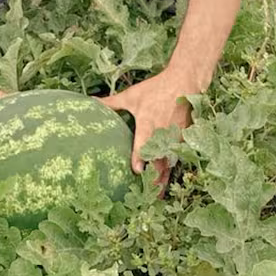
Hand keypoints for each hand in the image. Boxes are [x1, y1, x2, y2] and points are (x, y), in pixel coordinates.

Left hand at [99, 68, 206, 188]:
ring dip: (164, 178)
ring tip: (158, 194)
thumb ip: (112, 102)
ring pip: (170, 161)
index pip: (144, 142)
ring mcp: (175, 136)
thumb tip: (90, 101)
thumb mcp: (133, 95)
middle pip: (159, 159)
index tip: (136, 170)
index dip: (140, 156)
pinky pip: (177, 155)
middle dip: (154, 177)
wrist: (185, 81)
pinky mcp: (184, 136)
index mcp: (147, 122)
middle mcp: (162, 132)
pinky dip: (172, 168)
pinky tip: (167, 180)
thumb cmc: (157, 88)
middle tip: (147, 194)